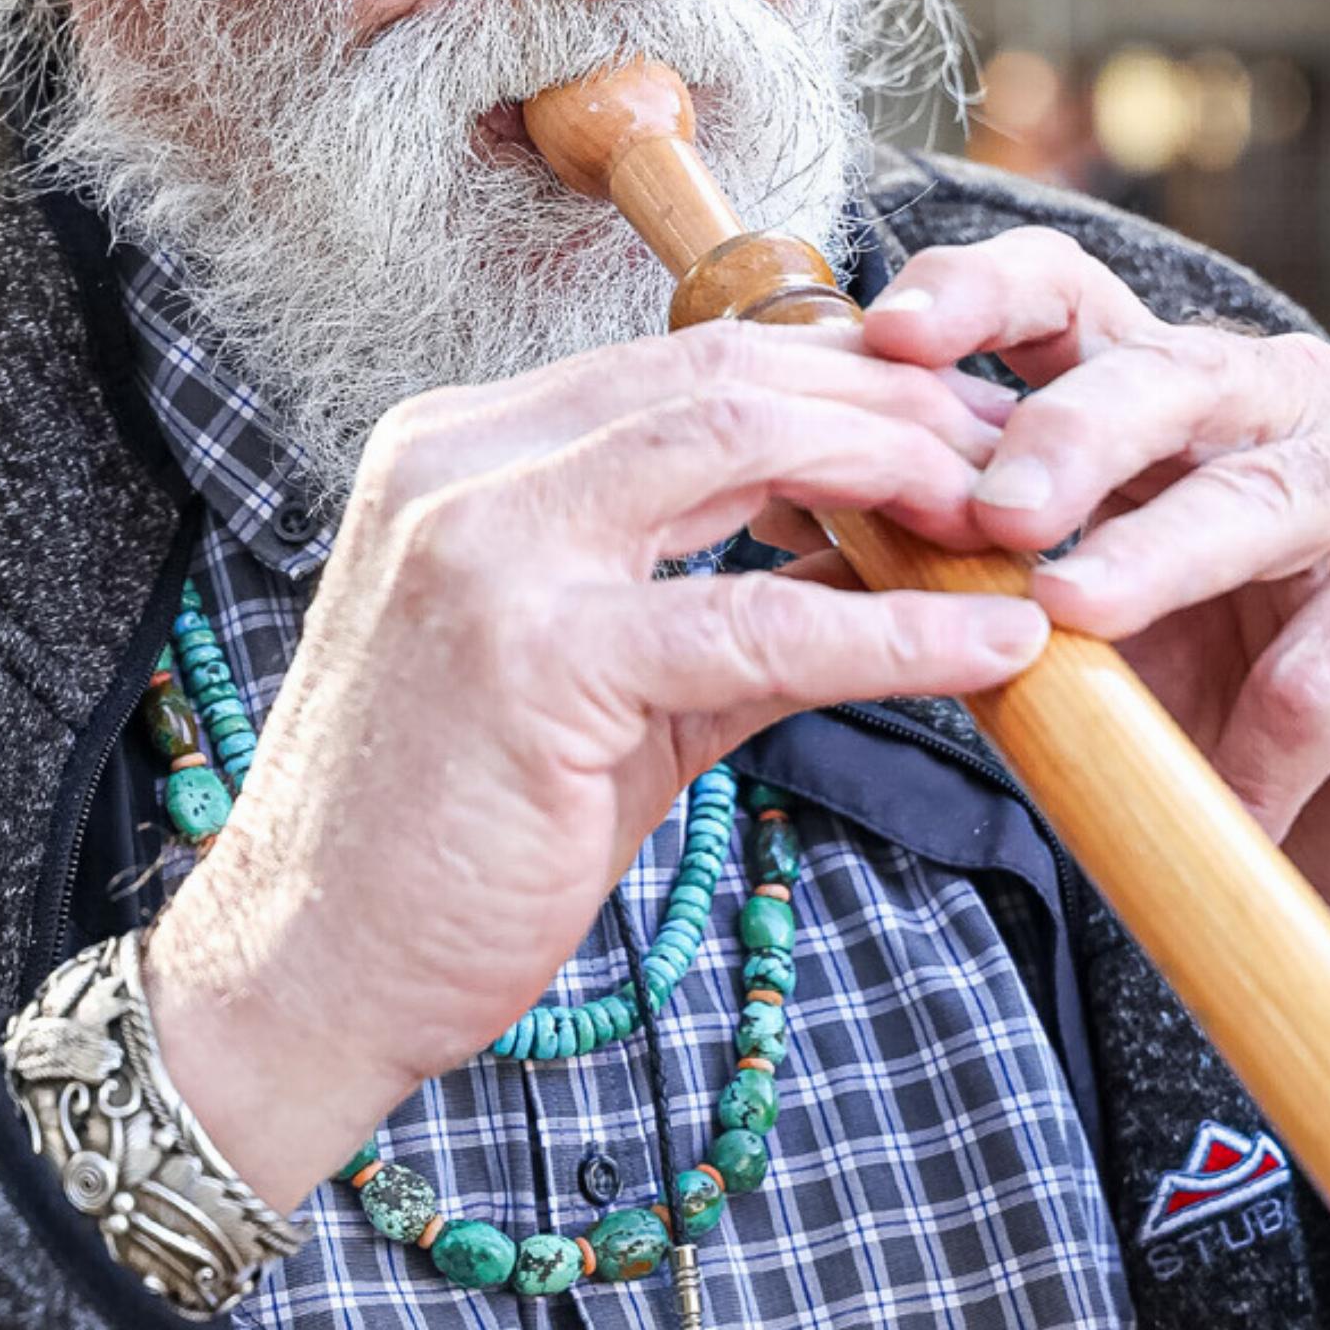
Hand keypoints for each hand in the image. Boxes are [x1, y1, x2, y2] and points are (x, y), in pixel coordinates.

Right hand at [140, 321, 1045, 1208]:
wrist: (307, 969)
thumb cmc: (446, 830)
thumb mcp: (595, 681)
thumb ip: (718, 601)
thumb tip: (873, 557)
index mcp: (467, 446)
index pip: (690, 360)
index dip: (846, 381)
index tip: (957, 425)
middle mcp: (465, 463)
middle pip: (729, 372)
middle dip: (895, 404)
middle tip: (1022, 456)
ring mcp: (488, 549)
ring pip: (741, 442)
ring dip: (902, 471)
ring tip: (1020, 519)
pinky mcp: (533, 659)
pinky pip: (755, 618)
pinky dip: (894, 626)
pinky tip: (992, 648)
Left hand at [857, 229, 1329, 992]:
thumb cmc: (1192, 691)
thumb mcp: (1056, 611)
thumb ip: (953, 547)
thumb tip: (793, 500)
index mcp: (1161, 384)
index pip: (1066, 295)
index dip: (979, 295)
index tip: (888, 333)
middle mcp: (1271, 398)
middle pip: (1164, 374)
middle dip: (1068, 431)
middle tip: (992, 504)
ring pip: (1264, 495)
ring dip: (1162, 555)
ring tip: (1073, 614)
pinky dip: (1272, 727)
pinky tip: (1225, 788)